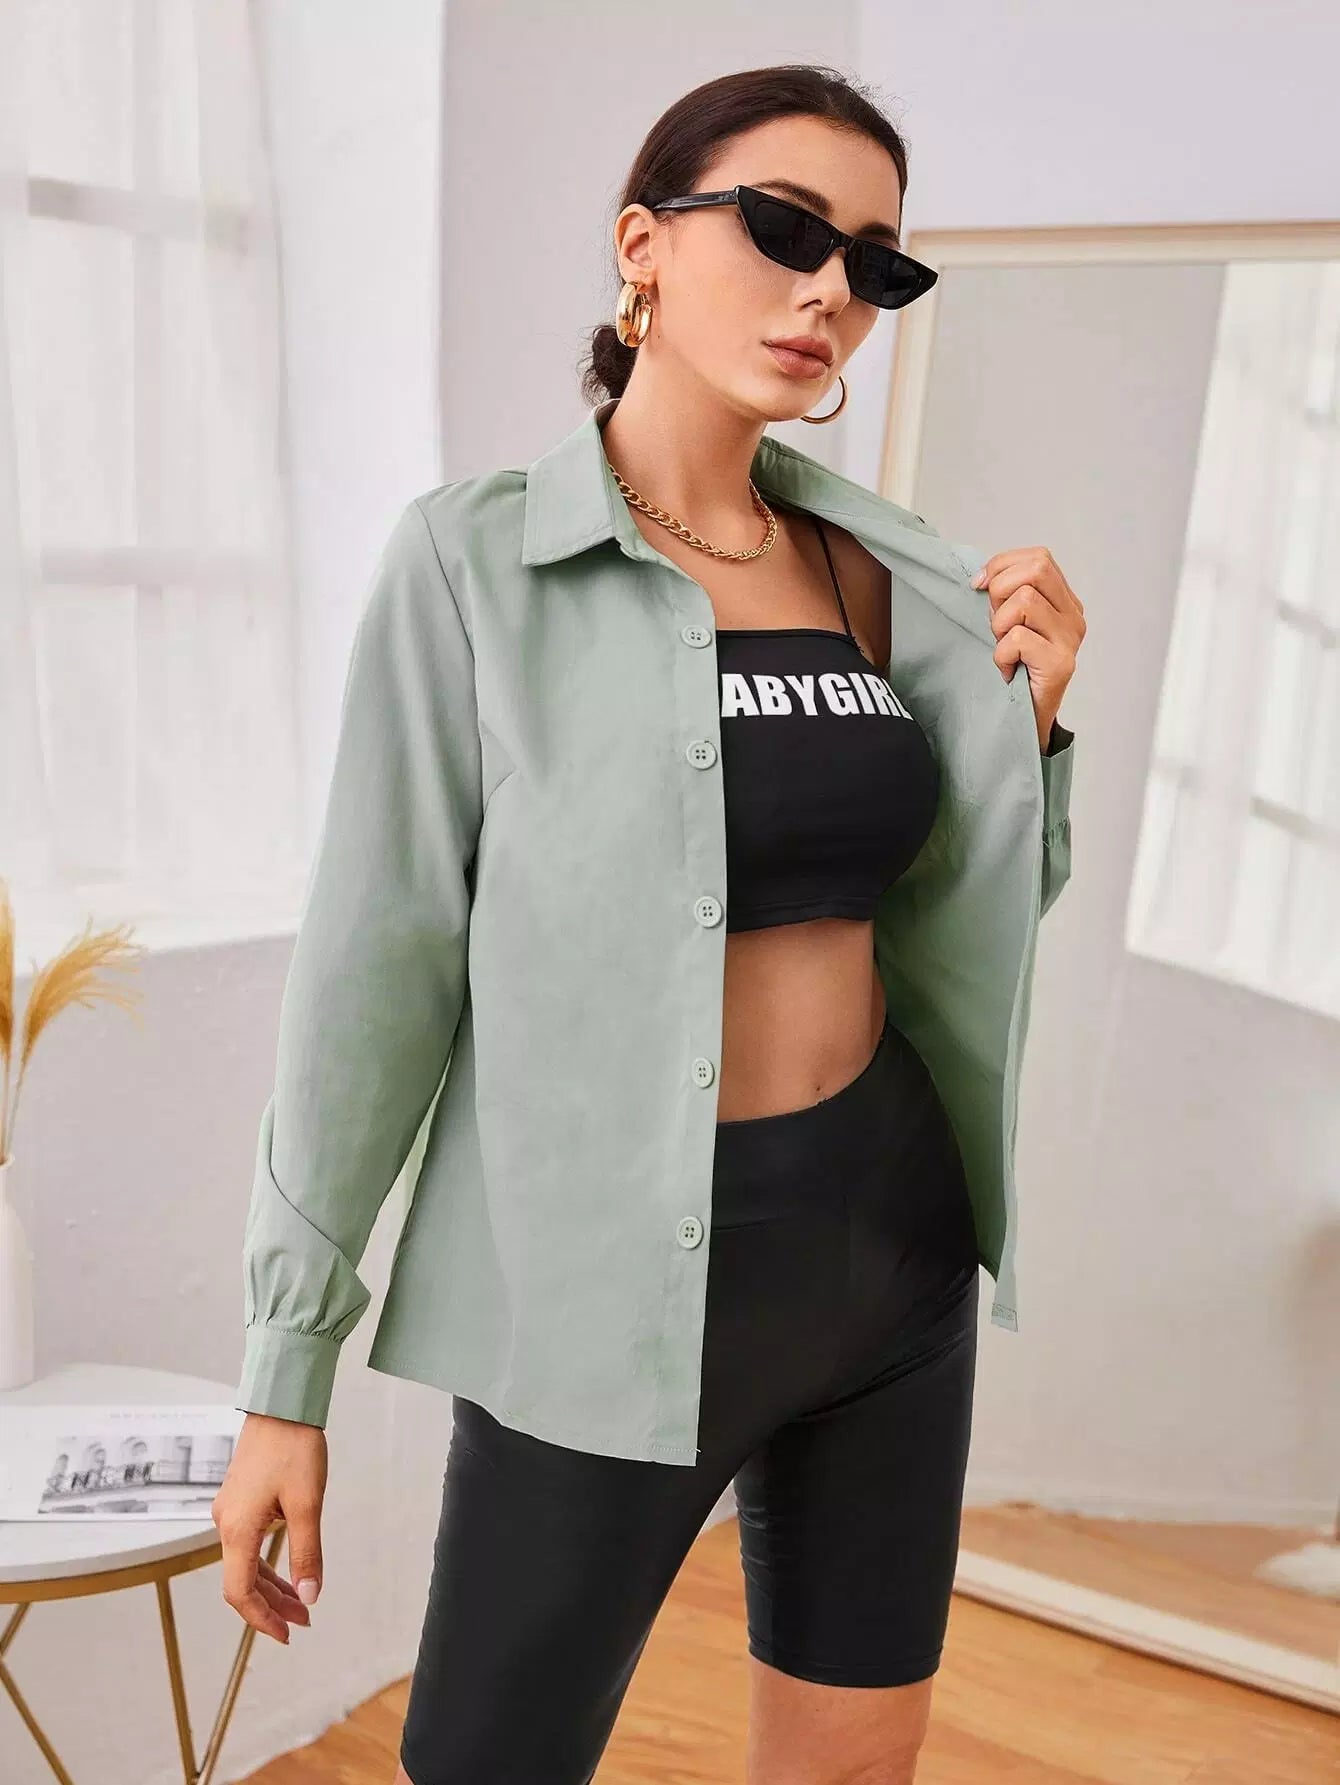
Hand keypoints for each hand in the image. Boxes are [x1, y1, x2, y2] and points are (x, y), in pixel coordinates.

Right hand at [212, 1412, 327, 1642]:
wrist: (281, 1405)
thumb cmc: (293, 1448)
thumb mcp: (307, 1504)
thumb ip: (307, 1553)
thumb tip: (308, 1597)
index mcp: (237, 1529)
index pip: (240, 1593)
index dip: (262, 1619)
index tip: (287, 1634)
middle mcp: (226, 1523)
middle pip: (242, 1581)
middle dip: (271, 1606)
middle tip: (303, 1621)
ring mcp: (230, 1511)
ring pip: (245, 1563)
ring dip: (271, 1586)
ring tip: (300, 1602)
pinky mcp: (239, 1499)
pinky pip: (248, 1543)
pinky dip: (266, 1563)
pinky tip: (288, 1568)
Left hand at [972, 547, 1085, 749]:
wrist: (1024, 720)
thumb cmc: (1013, 669)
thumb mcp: (1009, 623)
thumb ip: (1006, 596)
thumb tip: (981, 577)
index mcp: (1065, 601)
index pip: (1039, 558)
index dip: (1003, 565)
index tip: (980, 586)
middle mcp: (1074, 617)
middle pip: (1036, 569)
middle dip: (1001, 589)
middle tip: (995, 621)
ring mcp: (1070, 640)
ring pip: (1024, 601)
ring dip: (999, 625)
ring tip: (1003, 648)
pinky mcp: (1060, 664)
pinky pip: (1017, 638)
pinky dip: (1000, 654)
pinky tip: (1006, 669)